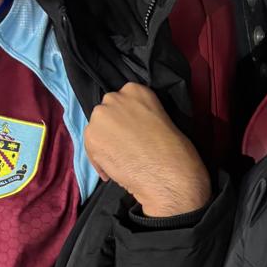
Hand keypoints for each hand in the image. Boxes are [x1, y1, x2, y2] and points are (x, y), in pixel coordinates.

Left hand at [84, 84, 210, 217]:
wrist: (168, 175)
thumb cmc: (176, 151)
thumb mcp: (163, 120)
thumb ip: (142, 116)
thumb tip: (132, 126)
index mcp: (136, 90)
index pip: (124, 99)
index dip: (127, 117)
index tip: (133, 130)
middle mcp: (114, 98)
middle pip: (107, 112)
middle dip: (114, 127)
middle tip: (126, 145)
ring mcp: (100, 117)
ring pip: (97, 129)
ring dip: (106, 142)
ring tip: (120, 159)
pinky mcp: (91, 138)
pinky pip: (90, 148)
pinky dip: (99, 160)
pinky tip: (112, 171)